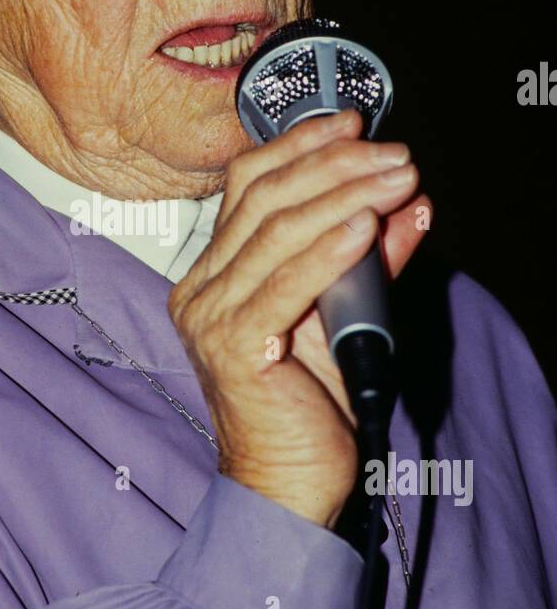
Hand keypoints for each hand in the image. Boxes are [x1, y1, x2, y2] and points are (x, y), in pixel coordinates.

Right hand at [168, 110, 429, 528]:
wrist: (284, 484)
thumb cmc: (307, 405)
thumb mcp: (341, 315)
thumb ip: (368, 261)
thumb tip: (408, 206)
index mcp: (212, 275)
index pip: (248, 187)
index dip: (299, 147)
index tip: (354, 124)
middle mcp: (200, 290)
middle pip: (263, 199)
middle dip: (334, 164)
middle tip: (392, 152)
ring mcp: (210, 319)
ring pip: (275, 233)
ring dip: (343, 196)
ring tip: (395, 177)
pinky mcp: (235, 349)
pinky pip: (284, 286)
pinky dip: (328, 250)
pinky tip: (366, 226)